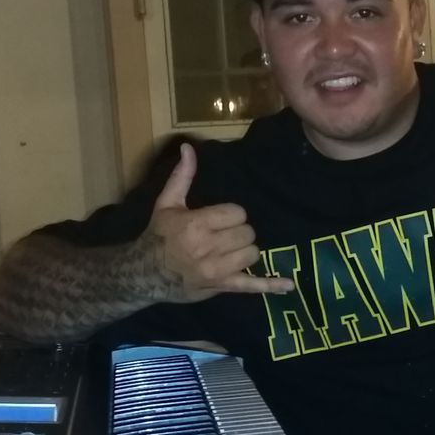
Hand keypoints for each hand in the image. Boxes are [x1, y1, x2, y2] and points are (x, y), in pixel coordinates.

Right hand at [147, 144, 293, 300]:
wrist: (145, 274)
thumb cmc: (158, 235)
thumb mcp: (166, 203)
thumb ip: (182, 176)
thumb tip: (188, 147)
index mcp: (197, 224)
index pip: (237, 213)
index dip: (231, 214)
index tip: (218, 218)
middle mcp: (208, 247)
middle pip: (247, 233)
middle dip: (238, 231)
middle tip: (222, 234)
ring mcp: (217, 270)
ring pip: (253, 254)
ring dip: (245, 251)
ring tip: (229, 251)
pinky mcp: (222, 286)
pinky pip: (251, 286)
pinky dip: (271, 285)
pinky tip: (289, 285)